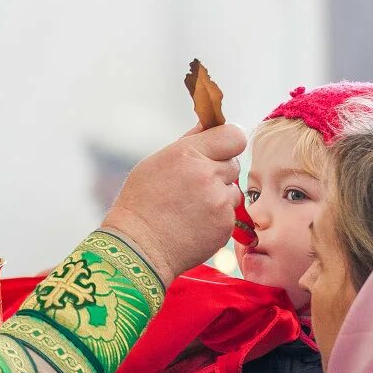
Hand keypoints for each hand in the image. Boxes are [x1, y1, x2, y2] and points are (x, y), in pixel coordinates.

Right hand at [102, 123, 244, 285]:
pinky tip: (194, 223)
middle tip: (194, 187)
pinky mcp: (225, 225)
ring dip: (220, 196)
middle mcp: (207, 174)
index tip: (221, 150)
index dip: (229, 143)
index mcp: (188, 154)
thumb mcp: (155, 164)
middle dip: (219, 172)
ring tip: (192, 208)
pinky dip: (217, 218)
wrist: (138, 248)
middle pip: (233, 163)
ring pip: (233, 191)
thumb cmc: (141, 204)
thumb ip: (187, 144)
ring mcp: (218, 201)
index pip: (233, 136)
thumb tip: (208, 125)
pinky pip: (230, 214)